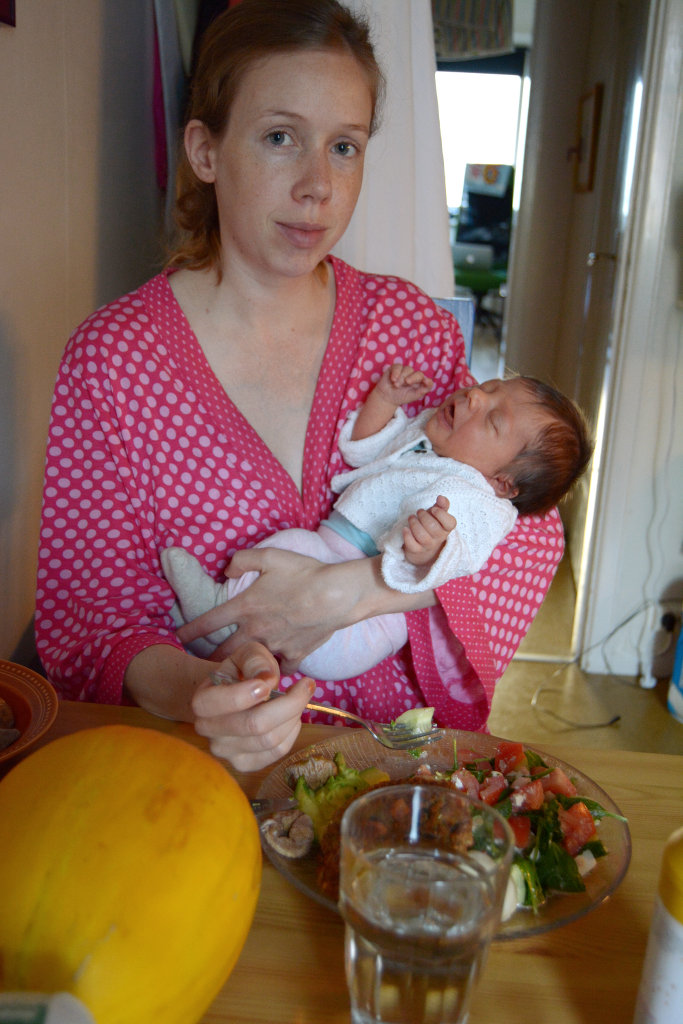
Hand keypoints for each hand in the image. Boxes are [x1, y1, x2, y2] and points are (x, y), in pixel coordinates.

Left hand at [177, 547, 347, 672]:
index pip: (209, 621)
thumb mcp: (270, 555)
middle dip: (209, 660)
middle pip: (223, 652)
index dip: (189, 631)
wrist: (337, 596)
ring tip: (231, 676)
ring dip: (238, 670)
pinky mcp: (295, 656)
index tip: (177, 639)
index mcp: (246, 606)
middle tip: (200, 665)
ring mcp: (275, 646)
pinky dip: (274, 672)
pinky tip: (270, 674)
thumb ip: (243, 560)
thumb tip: (227, 569)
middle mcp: (255, 630)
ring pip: (248, 665)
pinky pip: (280, 670)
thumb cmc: (305, 573)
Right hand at [192, 642, 314, 770]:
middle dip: (289, 703)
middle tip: (305, 685)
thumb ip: (255, 661)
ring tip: (298, 698)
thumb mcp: (246, 655)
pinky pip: (277, 752)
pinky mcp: (244, 764)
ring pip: (270, 740)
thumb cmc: (239, 672)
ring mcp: (225, 752)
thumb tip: (268, 679)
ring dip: (293, 716)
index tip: (271, 681)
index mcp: (202, 702)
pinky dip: (292, 732)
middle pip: (255, 725)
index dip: (250, 694)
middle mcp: (208, 731)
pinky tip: (291, 717)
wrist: (230, 695)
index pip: (225, 703)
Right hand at [374, 364, 434, 406]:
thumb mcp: (414, 395)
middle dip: (413, 378)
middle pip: (418, 373)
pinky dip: (396, 373)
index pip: (426, 379)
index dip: (426, 380)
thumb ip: (424, 389)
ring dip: (402, 378)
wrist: (387, 398)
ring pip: (407, 369)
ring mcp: (405, 370)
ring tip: (396, 386)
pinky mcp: (395, 368)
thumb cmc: (402, 397)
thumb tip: (428, 380)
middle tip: (406, 383)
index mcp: (420, 382)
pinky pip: (398, 367)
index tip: (425, 382)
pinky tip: (393, 379)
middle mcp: (413, 375)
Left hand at [402, 495, 456, 566]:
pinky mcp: (416, 550)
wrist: (424, 545)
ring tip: (411, 518)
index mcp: (446, 528)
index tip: (433, 509)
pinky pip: (412, 545)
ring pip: (422, 536)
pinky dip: (407, 535)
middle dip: (423, 516)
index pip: (450, 523)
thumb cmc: (432, 525)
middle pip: (433, 527)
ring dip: (414, 524)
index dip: (441, 514)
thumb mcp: (437, 514)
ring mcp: (428, 545)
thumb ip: (442, 505)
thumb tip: (441, 497)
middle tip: (419, 511)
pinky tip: (405, 528)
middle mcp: (439, 538)